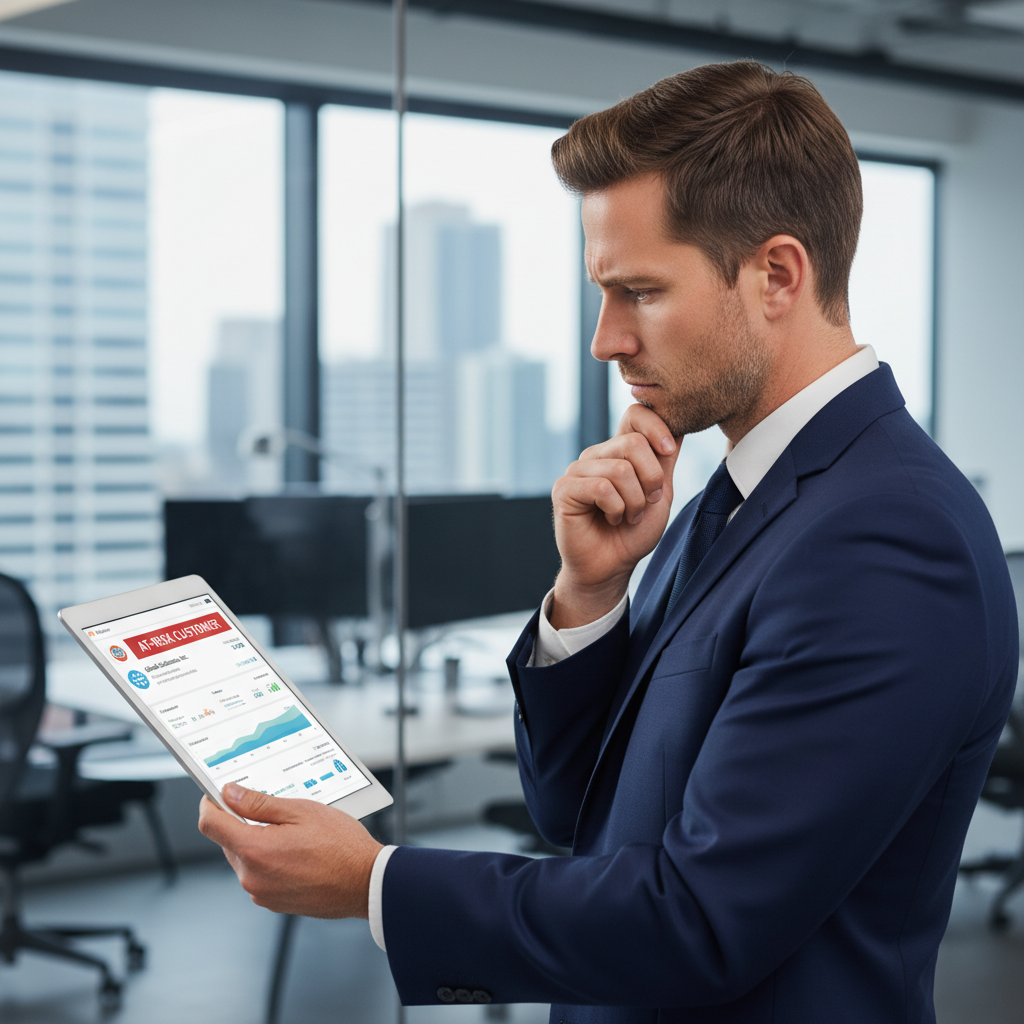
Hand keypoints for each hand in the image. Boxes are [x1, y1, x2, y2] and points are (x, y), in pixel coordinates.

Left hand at [198, 783, 382, 918]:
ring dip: (257, 842)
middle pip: (227, 840)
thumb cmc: (341, 845)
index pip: (210, 824)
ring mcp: (261, 893)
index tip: (218, 794)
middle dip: (241, 822)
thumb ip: (259, 803)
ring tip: (293, 833)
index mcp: (255, 850)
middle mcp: (252, 876)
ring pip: (244, 858)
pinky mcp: (273, 903)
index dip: (210, 804)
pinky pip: (259, 875)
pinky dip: (269, 860)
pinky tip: (296, 852)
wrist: (366, 883)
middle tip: (274, 810)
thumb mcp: (301, 810)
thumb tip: (229, 794)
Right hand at [550, 405, 679, 627]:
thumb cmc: (634, 531)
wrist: (613, 566)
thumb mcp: (661, 491)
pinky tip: (612, 519)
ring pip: (620, 469)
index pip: (636, 413)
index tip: (669, 452)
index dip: (658, 427)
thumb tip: (680, 421)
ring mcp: (578, 469)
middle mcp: (598, 454)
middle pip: (634, 443)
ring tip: (629, 516)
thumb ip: (665, 459)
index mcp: (620, 449)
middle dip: (652, 480)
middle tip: (646, 503)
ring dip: (635, 502)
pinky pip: (602, 488)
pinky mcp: (564, 489)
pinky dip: (617, 510)